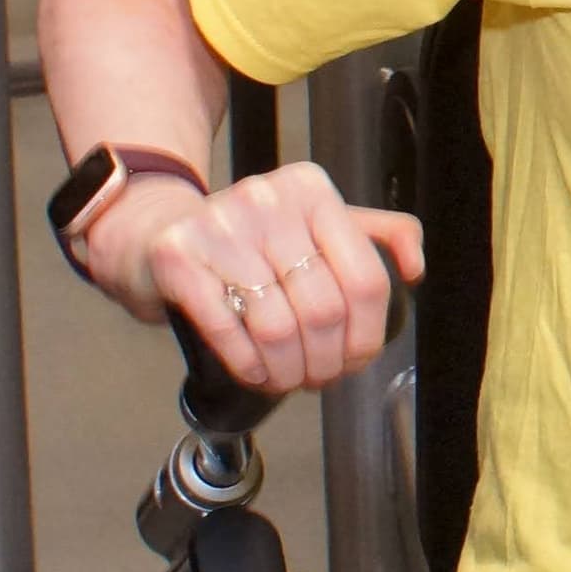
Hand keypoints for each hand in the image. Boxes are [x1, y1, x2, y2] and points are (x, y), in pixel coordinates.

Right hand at [84, 163, 426, 395]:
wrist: (156, 232)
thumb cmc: (249, 238)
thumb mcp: (317, 221)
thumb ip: (376, 236)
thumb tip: (414, 268)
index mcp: (313, 191)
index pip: (365, 280)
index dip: (366, 336)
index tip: (354, 360)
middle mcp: (268, 200)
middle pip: (324, 310)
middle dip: (326, 361)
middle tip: (317, 377)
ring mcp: (220, 225)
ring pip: (278, 326)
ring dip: (288, 371)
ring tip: (287, 379)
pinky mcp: (177, 256)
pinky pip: (226, 328)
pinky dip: (248, 364)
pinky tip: (255, 372)